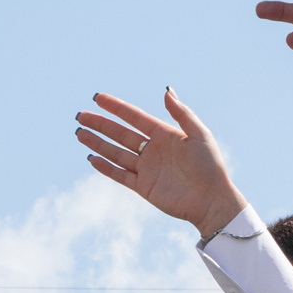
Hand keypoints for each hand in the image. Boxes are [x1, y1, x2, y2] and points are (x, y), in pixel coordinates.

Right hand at [74, 89, 246, 236]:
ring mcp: (147, 169)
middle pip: (120, 134)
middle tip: (81, 116)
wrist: (212, 201)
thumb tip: (166, 90)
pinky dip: (106, 167)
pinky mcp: (144, 187)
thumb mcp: (199, 135)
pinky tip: (92, 158)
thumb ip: (182, 113)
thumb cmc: (211, 166)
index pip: (134, 117)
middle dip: (100, 124)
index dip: (116, 107)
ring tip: (79, 133)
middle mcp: (152, 150)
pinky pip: (120, 175)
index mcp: (165, 134)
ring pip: (116, 153)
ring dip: (98, 143)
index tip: (97, 98)